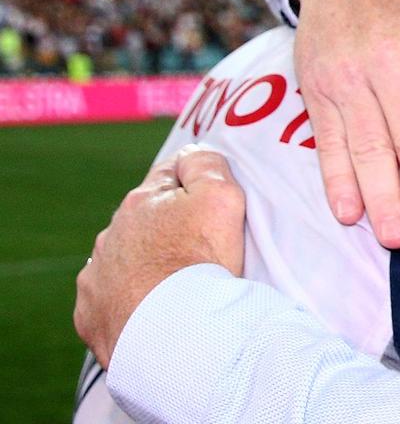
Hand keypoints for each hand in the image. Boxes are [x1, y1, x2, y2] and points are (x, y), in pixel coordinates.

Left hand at [74, 146, 246, 368]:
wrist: (174, 334)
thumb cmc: (202, 263)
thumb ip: (206, 164)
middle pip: (145, 219)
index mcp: (141, 201)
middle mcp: (110, 233)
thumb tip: (191, 152)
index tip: (213, 208)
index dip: (195, 185)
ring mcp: (96, 275)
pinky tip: (155, 312)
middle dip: (168, 228)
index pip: (170, 174)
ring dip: (147, 266)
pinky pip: (111, 300)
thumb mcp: (221, 198)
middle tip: (202, 253)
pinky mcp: (91, 313)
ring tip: (180, 287)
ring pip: (124, 259)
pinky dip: (131, 302)